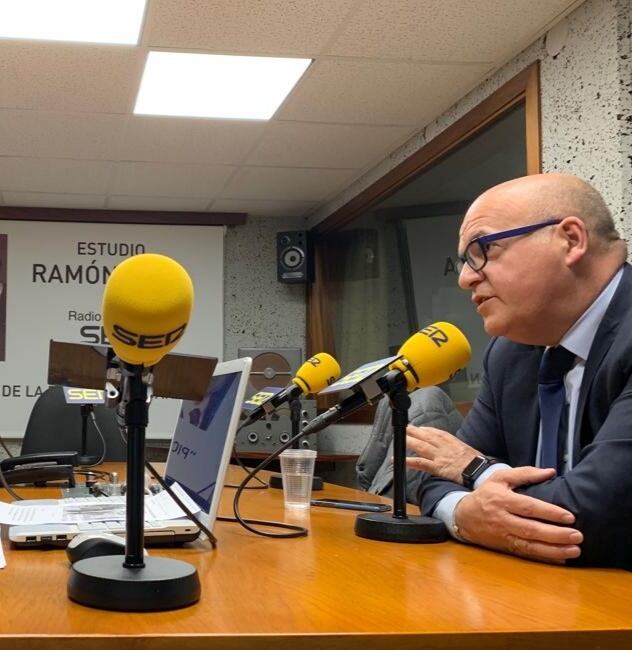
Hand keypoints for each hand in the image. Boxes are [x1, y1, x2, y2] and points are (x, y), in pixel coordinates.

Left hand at [405, 425, 480, 482]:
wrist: (480, 471)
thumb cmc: (477, 463)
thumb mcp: (468, 451)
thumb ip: (459, 448)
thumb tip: (457, 450)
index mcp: (452, 441)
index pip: (437, 432)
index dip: (427, 430)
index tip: (420, 428)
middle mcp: (443, 446)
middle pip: (426, 436)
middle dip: (414, 431)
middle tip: (405, 428)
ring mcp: (439, 456)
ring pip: (420, 446)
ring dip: (409, 442)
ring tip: (399, 439)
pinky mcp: (437, 467)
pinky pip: (420, 463)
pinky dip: (408, 461)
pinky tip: (398, 461)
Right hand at [455, 466, 582, 562]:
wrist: (463, 516)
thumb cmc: (486, 494)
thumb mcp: (500, 478)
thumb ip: (525, 473)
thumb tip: (550, 471)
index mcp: (502, 500)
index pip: (528, 507)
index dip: (549, 512)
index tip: (569, 516)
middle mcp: (503, 519)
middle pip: (531, 529)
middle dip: (556, 534)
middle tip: (577, 536)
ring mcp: (504, 535)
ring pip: (530, 546)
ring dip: (554, 550)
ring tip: (574, 550)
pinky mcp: (505, 547)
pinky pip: (526, 555)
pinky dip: (544, 558)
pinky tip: (561, 559)